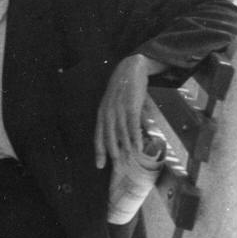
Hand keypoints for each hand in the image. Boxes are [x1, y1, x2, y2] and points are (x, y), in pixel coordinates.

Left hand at [94, 54, 153, 168]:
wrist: (129, 70)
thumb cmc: (122, 90)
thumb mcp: (114, 105)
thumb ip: (117, 120)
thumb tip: (124, 137)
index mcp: (102, 114)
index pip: (98, 136)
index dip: (99, 151)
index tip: (99, 165)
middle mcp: (108, 113)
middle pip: (108, 137)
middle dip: (111, 153)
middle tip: (115, 166)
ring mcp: (119, 110)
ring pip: (120, 133)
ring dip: (124, 147)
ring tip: (128, 160)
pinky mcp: (131, 106)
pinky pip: (132, 125)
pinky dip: (135, 137)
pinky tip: (138, 146)